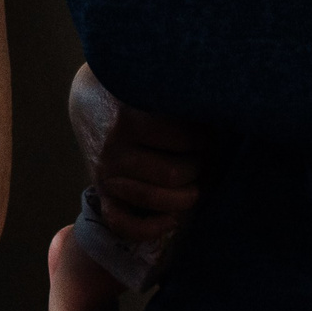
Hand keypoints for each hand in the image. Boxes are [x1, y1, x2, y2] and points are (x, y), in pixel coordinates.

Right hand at [68, 63, 204, 244]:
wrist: (91, 98)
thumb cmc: (133, 88)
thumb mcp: (150, 82)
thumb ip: (177, 93)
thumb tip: (220, 106)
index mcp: (127, 118)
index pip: (186, 140)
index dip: (208, 139)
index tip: (213, 133)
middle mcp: (114, 150)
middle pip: (175, 174)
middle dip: (201, 167)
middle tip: (209, 156)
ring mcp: (105, 174)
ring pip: (155, 199)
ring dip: (186, 196)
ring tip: (199, 183)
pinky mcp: (102, 192)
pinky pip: (123, 223)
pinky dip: (150, 228)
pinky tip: (173, 219)